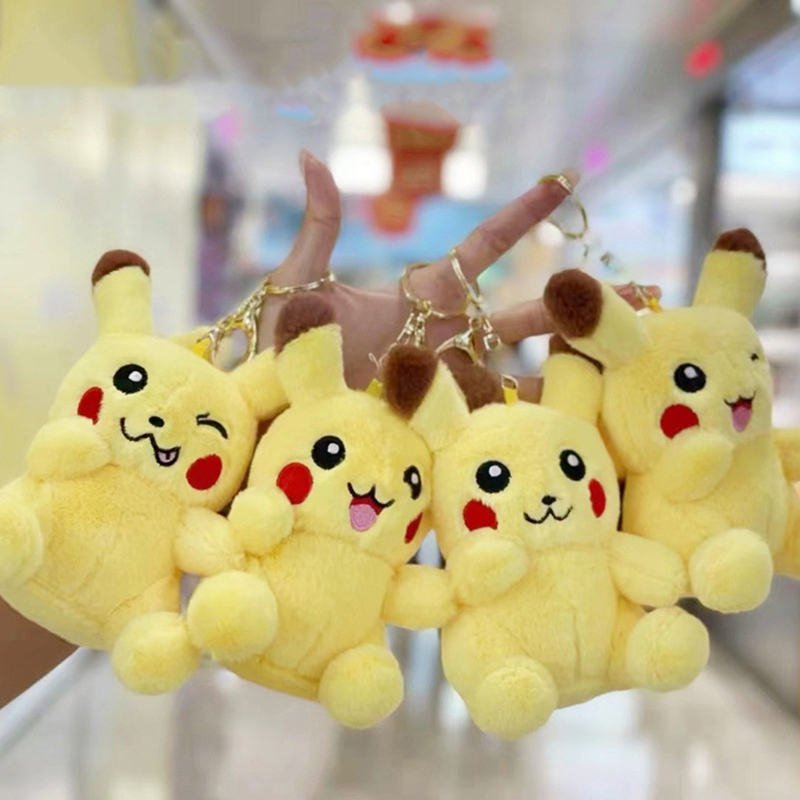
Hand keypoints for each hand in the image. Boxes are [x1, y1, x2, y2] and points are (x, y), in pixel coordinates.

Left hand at [258, 151, 659, 399]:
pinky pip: (484, 423)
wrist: (270, 406)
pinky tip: (575, 428)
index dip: (524, 214)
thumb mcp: (298, 280)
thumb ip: (318, 223)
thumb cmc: (280, 343)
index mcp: (421, 295)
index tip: (566, 179)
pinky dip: (524, 424)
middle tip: (639, 293)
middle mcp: (443, 338)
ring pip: (516, 372)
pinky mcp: (433, 424)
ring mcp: (443, 384)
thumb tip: (309, 151)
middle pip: (521, 314)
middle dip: (575, 303)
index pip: (484, 249)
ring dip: (566, 372)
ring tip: (623, 367)